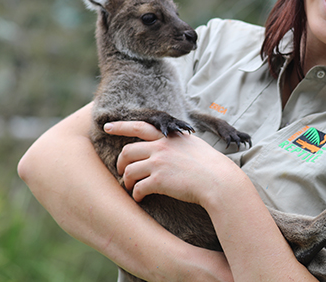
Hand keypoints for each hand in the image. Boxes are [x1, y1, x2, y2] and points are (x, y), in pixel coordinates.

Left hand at [105, 121, 244, 205]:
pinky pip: (137, 188)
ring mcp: (158, 164)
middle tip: (121, 171)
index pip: (140, 127)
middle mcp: (160, 148)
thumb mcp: (193, 144)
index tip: (107, 127)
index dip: (121, 127)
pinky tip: (140, 198)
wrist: (218, 180)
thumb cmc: (210, 164)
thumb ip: (178, 142)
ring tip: (131, 188)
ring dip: (127, 181)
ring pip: (129, 171)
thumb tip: (173, 143)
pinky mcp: (159, 181)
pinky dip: (136, 194)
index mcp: (168, 137)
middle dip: (120, 163)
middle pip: (127, 151)